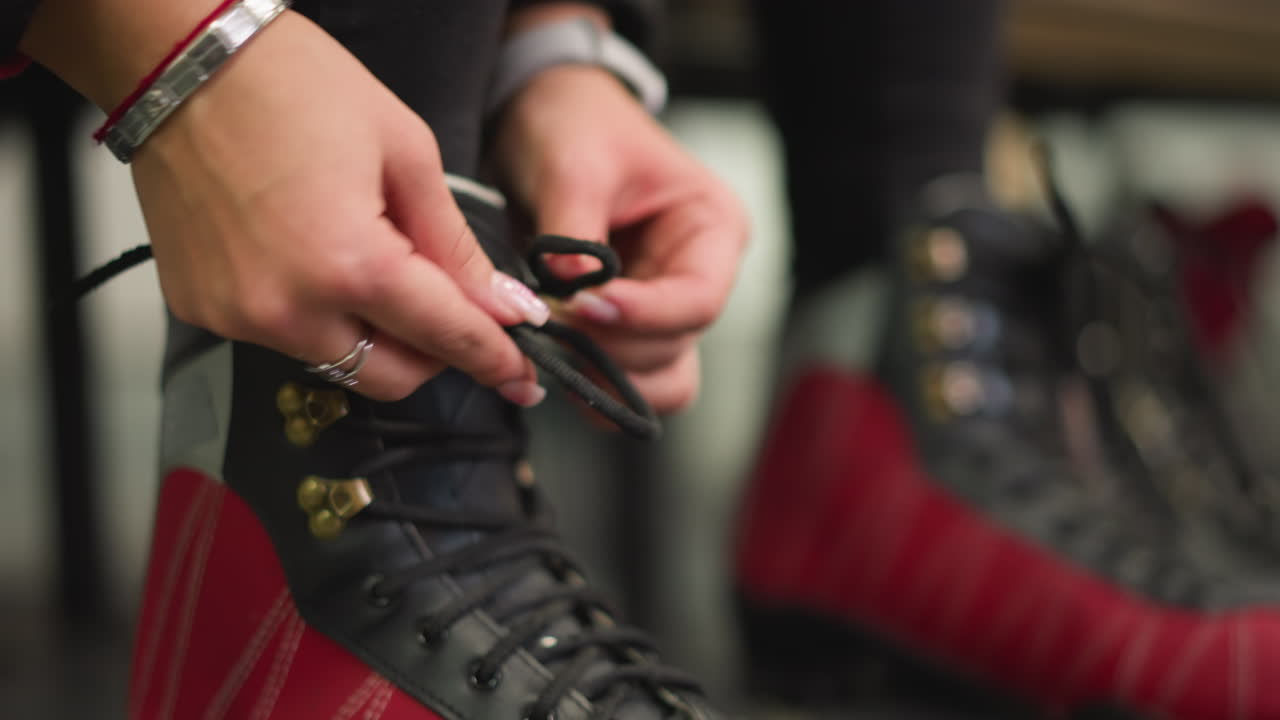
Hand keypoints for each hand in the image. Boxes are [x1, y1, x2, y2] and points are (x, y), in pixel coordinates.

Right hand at [122, 12, 551, 403]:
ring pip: (337, 362)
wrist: (183, 62)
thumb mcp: (405, 153)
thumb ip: (454, 245)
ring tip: (367, 258)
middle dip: (433, 355)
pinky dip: (313, 314)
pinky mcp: (202, 309)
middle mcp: (288, 307)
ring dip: (372, 333)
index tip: (520, 376)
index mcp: (349, 264)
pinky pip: (281, 337)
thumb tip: (499, 306)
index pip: (445, 337)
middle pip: (391, 378)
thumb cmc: (290, 85)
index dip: (493, 359)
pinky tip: (310, 254)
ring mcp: (238, 315)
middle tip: (450, 311)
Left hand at [493, 66, 748, 412]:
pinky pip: (625, 381)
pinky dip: (593, 386)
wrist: (543, 120)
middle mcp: (699, 275)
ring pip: (659, 380)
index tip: (584, 305)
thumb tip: (569, 293)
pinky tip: (556, 361)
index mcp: (712, 228)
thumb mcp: (574, 166)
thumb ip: (574, 235)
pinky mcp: (626, 328)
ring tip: (554, 349)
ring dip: (607, 378)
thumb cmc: (576, 126)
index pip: (699, 299)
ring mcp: (663, 308)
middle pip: (676, 346)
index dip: (644, 315)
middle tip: (551, 323)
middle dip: (613, 346)